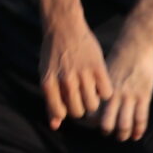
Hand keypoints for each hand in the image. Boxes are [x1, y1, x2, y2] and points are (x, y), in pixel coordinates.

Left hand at [38, 14, 111, 130]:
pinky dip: (104, 92)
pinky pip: (106, 93)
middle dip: (80, 109)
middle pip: (78, 111)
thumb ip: (50, 101)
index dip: (66, 112)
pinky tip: (99, 84)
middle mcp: (65, 80)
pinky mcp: (98, 67)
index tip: (68, 104)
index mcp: (49, 83)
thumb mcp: (46, 75)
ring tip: (90, 91)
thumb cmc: (53, 54)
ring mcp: (82, 73)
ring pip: (93, 105)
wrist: (64, 26)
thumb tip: (55, 126)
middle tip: (81, 98)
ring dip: (93, 102)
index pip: (60, 113)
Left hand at [91, 37, 152, 142]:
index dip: (89, 122)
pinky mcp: (143, 95)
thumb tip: (91, 97)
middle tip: (106, 133)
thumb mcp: (103, 71)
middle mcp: (113, 95)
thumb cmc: (119, 56)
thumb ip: (98, 86)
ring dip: (122, 134)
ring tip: (122, 137)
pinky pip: (141, 118)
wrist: (136, 44)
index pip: (92, 112)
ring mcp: (129, 96)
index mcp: (102, 89)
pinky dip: (138, 130)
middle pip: (106, 122)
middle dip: (106, 131)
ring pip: (124, 124)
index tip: (89, 125)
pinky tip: (137, 136)